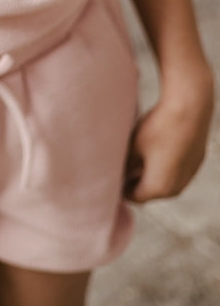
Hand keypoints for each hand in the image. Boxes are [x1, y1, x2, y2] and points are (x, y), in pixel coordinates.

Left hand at [124, 64, 214, 201]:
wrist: (189, 108)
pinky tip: (156, 147)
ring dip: (150, 173)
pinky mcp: (196, 162)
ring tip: (136, 154)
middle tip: (121, 164)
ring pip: (163, 181)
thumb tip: (116, 174)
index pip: (134, 197)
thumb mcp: (133, 147)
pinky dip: (164, 164)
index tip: (110, 176)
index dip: (120, 188)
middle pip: (149, 191)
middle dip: (135, 181)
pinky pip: (175, 170)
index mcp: (159, 188)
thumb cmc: (157, 128)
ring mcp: (188, 176)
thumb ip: (124, 166)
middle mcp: (176, 188)